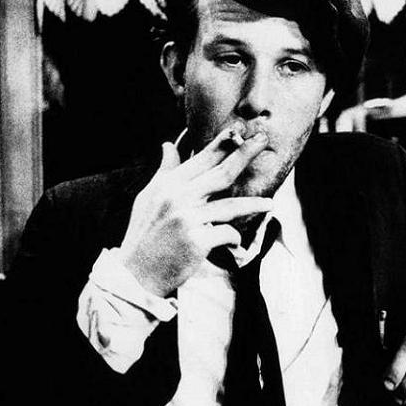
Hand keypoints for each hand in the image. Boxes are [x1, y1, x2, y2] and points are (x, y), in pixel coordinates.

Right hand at [119, 124, 272, 296]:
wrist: (136, 275)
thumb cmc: (145, 234)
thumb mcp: (149, 198)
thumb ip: (165, 171)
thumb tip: (169, 144)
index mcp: (168, 185)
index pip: (200, 159)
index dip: (222, 143)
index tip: (240, 130)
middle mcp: (177, 198)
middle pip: (220, 173)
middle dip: (244, 154)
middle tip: (264, 140)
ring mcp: (187, 219)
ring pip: (230, 206)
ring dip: (253, 205)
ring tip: (270, 204)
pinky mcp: (197, 241)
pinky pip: (227, 234)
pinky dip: (234, 239)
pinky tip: (236, 245)